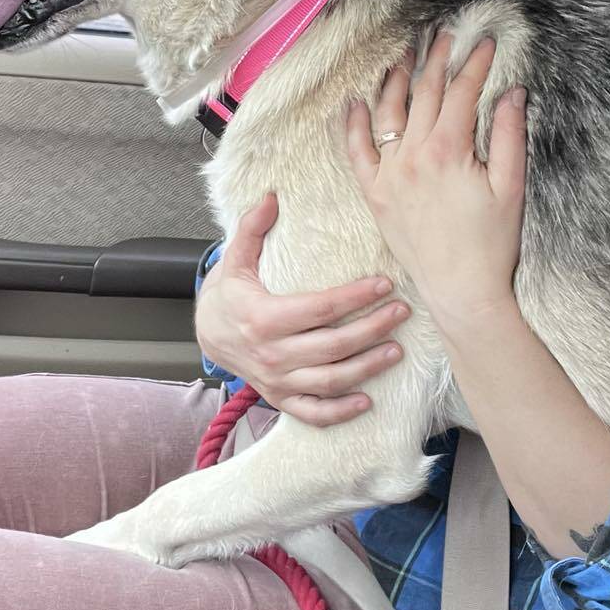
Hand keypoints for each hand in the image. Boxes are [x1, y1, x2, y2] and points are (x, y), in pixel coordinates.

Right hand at [195, 194, 410, 425]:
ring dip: (368, 367)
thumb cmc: (228, 296)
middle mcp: (272, 354)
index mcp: (263, 318)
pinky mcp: (280, 398)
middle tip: (401, 312)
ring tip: (396, 349)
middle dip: (373, 328)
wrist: (207, 336)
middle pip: (333, 344)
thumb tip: (271, 196)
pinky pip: (313, 412)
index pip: (321, 308)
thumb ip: (252, 228)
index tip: (384, 284)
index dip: (356, 296)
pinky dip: (340, 412)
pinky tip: (367, 401)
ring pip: (330, 380)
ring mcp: (277, 381)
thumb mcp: (235, 259)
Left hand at [346, 34, 526, 334]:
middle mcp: (412, 155)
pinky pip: (356, 152)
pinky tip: (355, 101)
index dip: (474, 63)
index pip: (461, 91)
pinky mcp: (374, 194)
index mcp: (448, 149)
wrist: (461, 290)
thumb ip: (509, 135)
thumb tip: (511, 92)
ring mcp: (389, 173)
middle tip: (443, 34)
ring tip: (403, 53)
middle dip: (435, 59)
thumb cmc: (492, 243)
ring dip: (395, 79)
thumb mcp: (510, 187)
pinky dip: (353, 124)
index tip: (484, 41)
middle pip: (423, 93)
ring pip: (388, 112)